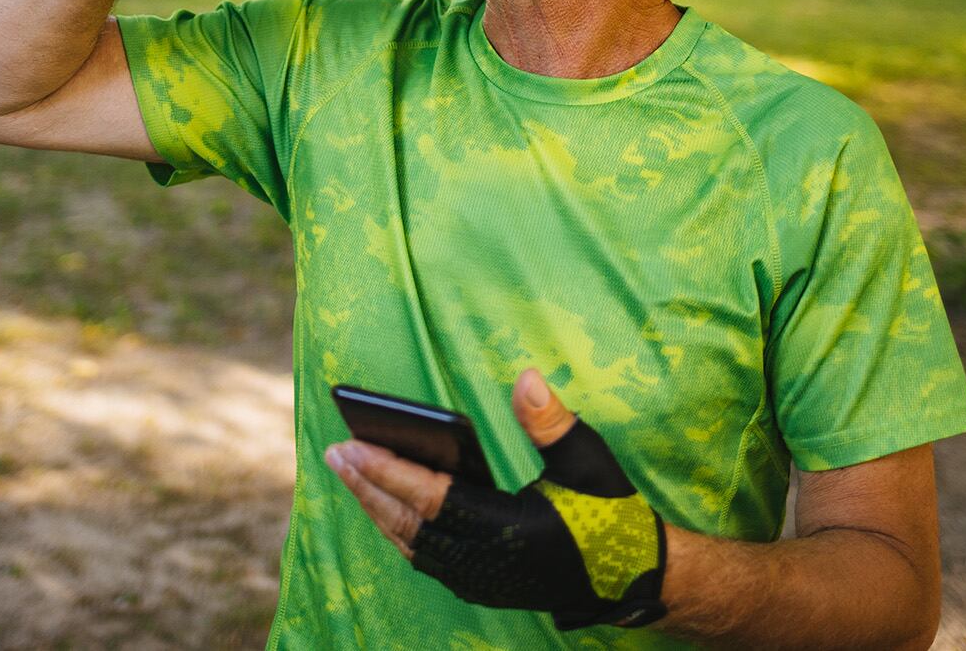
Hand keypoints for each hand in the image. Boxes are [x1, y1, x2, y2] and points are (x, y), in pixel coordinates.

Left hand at [324, 368, 668, 630]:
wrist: (629, 577)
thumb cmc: (611, 514)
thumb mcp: (587, 461)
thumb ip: (551, 422)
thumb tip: (525, 379)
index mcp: (508, 530)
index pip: (432, 499)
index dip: (389, 471)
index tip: (352, 446)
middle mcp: (486, 563)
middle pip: (409, 524)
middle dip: (368, 487)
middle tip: (335, 452)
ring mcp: (481, 580)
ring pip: (412, 545)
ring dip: (377, 508)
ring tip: (350, 473)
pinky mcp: (481, 586)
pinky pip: (425, 557)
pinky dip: (398, 529)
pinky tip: (383, 504)